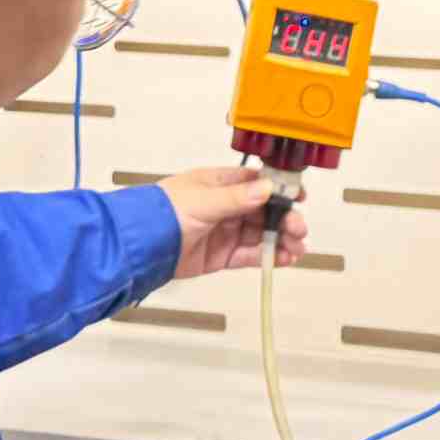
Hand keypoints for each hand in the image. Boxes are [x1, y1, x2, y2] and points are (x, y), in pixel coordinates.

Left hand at [158, 164, 307, 277]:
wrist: (140, 247)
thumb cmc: (161, 213)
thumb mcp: (203, 200)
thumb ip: (236, 198)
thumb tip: (266, 188)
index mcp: (219, 184)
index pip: (256, 182)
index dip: (279, 189)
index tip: (298, 197)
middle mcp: (224, 206)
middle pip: (264, 211)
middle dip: (284, 219)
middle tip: (299, 228)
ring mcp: (223, 231)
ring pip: (261, 234)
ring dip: (281, 239)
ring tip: (297, 247)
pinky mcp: (221, 255)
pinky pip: (250, 255)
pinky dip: (269, 256)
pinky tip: (284, 257)